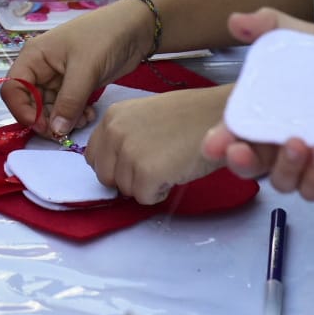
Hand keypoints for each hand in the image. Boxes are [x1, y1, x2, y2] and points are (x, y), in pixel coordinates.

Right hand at [0, 0, 153, 136]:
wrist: (135, 28)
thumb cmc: (104, 37)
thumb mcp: (86, 69)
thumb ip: (69, 101)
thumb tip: (56, 131)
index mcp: (34, 57)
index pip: (13, 89)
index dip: (22, 111)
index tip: (43, 127)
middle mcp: (40, 69)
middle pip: (30, 104)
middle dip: (45, 120)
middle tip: (64, 132)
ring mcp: (57, 79)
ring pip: (48, 110)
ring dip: (63, 121)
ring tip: (84, 120)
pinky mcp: (74, 87)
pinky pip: (65, 109)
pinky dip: (74, 116)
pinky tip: (90, 115)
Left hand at [85, 86, 228, 203]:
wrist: (220, 116)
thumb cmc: (189, 116)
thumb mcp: (145, 115)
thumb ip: (124, 135)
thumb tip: (114, 164)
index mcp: (112, 117)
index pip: (93, 156)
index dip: (114, 165)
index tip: (134, 163)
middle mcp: (115, 132)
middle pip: (105, 177)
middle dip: (128, 179)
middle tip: (155, 166)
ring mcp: (129, 152)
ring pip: (126, 190)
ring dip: (146, 185)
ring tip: (169, 164)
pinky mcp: (147, 172)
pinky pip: (145, 198)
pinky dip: (161, 193)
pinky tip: (175, 172)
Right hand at [200, 9, 313, 200]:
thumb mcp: (304, 40)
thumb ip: (270, 27)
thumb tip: (235, 20)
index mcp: (262, 116)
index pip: (233, 134)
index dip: (219, 140)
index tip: (214, 142)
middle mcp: (276, 145)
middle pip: (248, 165)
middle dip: (240, 162)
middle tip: (241, 152)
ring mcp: (301, 165)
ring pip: (280, 180)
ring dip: (284, 165)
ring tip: (298, 143)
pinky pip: (311, 189)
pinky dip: (312, 175)